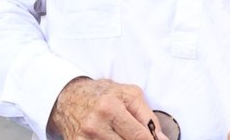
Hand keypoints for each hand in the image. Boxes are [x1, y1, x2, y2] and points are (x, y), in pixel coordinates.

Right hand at [48, 77, 162, 139]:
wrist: (69, 97)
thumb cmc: (102, 94)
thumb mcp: (130, 95)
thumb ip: (148, 116)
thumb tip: (160, 139)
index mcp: (109, 107)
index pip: (139, 136)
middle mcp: (95, 125)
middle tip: (138, 135)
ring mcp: (84, 139)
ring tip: (122, 133)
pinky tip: (113, 137)